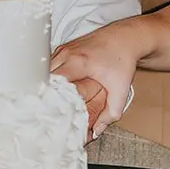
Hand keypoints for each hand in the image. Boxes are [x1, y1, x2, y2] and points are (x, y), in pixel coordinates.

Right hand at [51, 25, 138, 141]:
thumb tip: (96, 131)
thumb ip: (111, 113)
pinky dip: (50, 77)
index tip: (46, 110)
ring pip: (44, 70)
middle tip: (44, 111)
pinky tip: (54, 89)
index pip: (52, 79)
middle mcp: (67, 53)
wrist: (126, 37)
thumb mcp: (120, 90)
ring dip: (45, 85)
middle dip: (43, 93)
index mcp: (78, 61)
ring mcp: (64, 50)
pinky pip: (50, 65)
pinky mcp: (64, 49)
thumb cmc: (123, 59)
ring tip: (47, 102)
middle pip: (44, 76)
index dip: (47, 96)